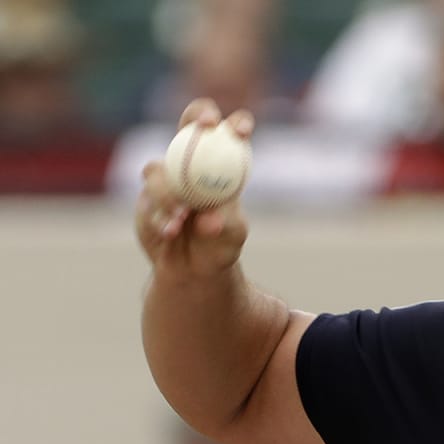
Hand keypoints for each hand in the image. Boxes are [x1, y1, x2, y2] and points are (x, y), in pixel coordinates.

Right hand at [135, 99, 253, 278]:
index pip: (230, 134)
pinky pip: (148, 198)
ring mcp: (165, 175)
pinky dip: (160, 214)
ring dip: (171, 192)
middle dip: (197, 116)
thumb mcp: (230, 236)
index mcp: (222, 166)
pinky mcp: (145, 195)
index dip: (237, 123)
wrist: (190, 269)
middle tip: (204, 126)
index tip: (241, 132)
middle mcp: (192, 163)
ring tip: (182, 219)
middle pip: (189, 124)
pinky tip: (169, 231)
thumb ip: (222, 222)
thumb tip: (207, 217)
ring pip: (160, 169)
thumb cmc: (220, 246)